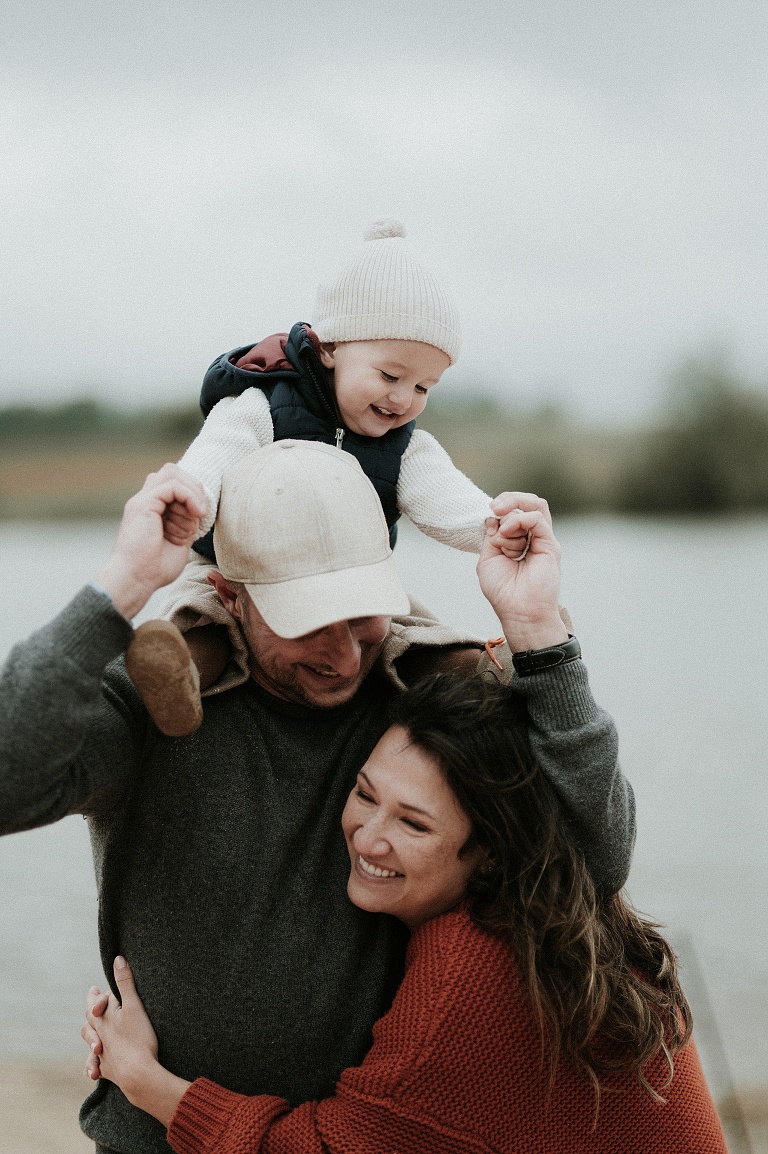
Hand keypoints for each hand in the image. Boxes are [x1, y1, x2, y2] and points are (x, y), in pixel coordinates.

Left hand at [81, 958, 189, 1127]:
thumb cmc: (138, 1037)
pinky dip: (93, 1066)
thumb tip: (118, 959)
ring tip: (94, 1038)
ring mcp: (102, 1055)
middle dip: (90, 1014)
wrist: (138, 1074)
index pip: (93, 1004)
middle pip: (88, 1024)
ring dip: (91, 1039)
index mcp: (103, 1019)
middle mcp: (99, 1036)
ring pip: (90, 1045)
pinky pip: (96, 1068)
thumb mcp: (134, 1005)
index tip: (94, 989)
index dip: (94, 996)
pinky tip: (93, 1070)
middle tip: (92, 1008)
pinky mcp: (107, 1071)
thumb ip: (125, 983)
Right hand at [96, 465, 207, 618]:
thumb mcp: (180, 540)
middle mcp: (145, 501)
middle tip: (200, 512)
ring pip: (172, 473)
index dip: (191, 493)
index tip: (200, 517)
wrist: (136, 580)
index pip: (174, 482)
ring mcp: (142, 500)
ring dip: (192, 493)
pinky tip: (196, 514)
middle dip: (193, 488)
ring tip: (196, 516)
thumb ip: (187, 522)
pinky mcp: (144, 504)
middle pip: (172, 472)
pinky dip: (189, 497)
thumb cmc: (156, 568)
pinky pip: (172, 485)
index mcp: (151, 508)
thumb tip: (200, 511)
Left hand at [478, 492, 569, 651]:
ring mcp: (543, 541)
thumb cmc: (503, 592)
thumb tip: (493, 517)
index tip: (488, 513)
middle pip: (528, 503)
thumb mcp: (488, 559)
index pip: (513, 511)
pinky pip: (538, 519)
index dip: (500, 508)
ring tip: (500, 518)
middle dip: (508, 499)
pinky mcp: (550, 546)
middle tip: (494, 507)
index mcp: (518, 541)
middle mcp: (532, 538)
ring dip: (514, 507)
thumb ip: (491, 538)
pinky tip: (506, 533)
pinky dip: (519, 520)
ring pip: (537, 505)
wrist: (519, 612)